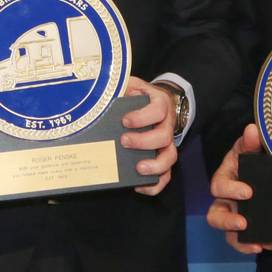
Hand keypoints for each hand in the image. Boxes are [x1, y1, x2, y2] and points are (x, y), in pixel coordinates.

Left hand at [121, 78, 179, 194]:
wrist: (157, 101)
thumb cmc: (140, 95)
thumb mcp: (132, 85)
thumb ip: (122, 87)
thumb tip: (101, 95)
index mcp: (160, 104)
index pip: (157, 110)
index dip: (142, 117)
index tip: (125, 121)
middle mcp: (167, 125)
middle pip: (164, 136)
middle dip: (144, 141)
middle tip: (124, 142)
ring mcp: (167, 143)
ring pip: (170, 157)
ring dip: (155, 165)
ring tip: (138, 169)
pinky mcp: (163, 157)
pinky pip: (166, 174)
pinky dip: (156, 184)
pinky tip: (139, 187)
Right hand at [205, 124, 271, 254]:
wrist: (267, 167)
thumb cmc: (253, 157)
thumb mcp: (251, 148)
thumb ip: (251, 141)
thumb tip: (252, 130)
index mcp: (225, 178)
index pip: (219, 186)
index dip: (231, 190)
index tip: (249, 192)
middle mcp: (226, 200)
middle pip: (215, 215)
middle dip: (227, 221)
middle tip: (244, 224)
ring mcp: (236, 214)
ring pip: (229, 233)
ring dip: (242, 241)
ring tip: (261, 243)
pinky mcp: (248, 227)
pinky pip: (246, 241)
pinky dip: (258, 244)